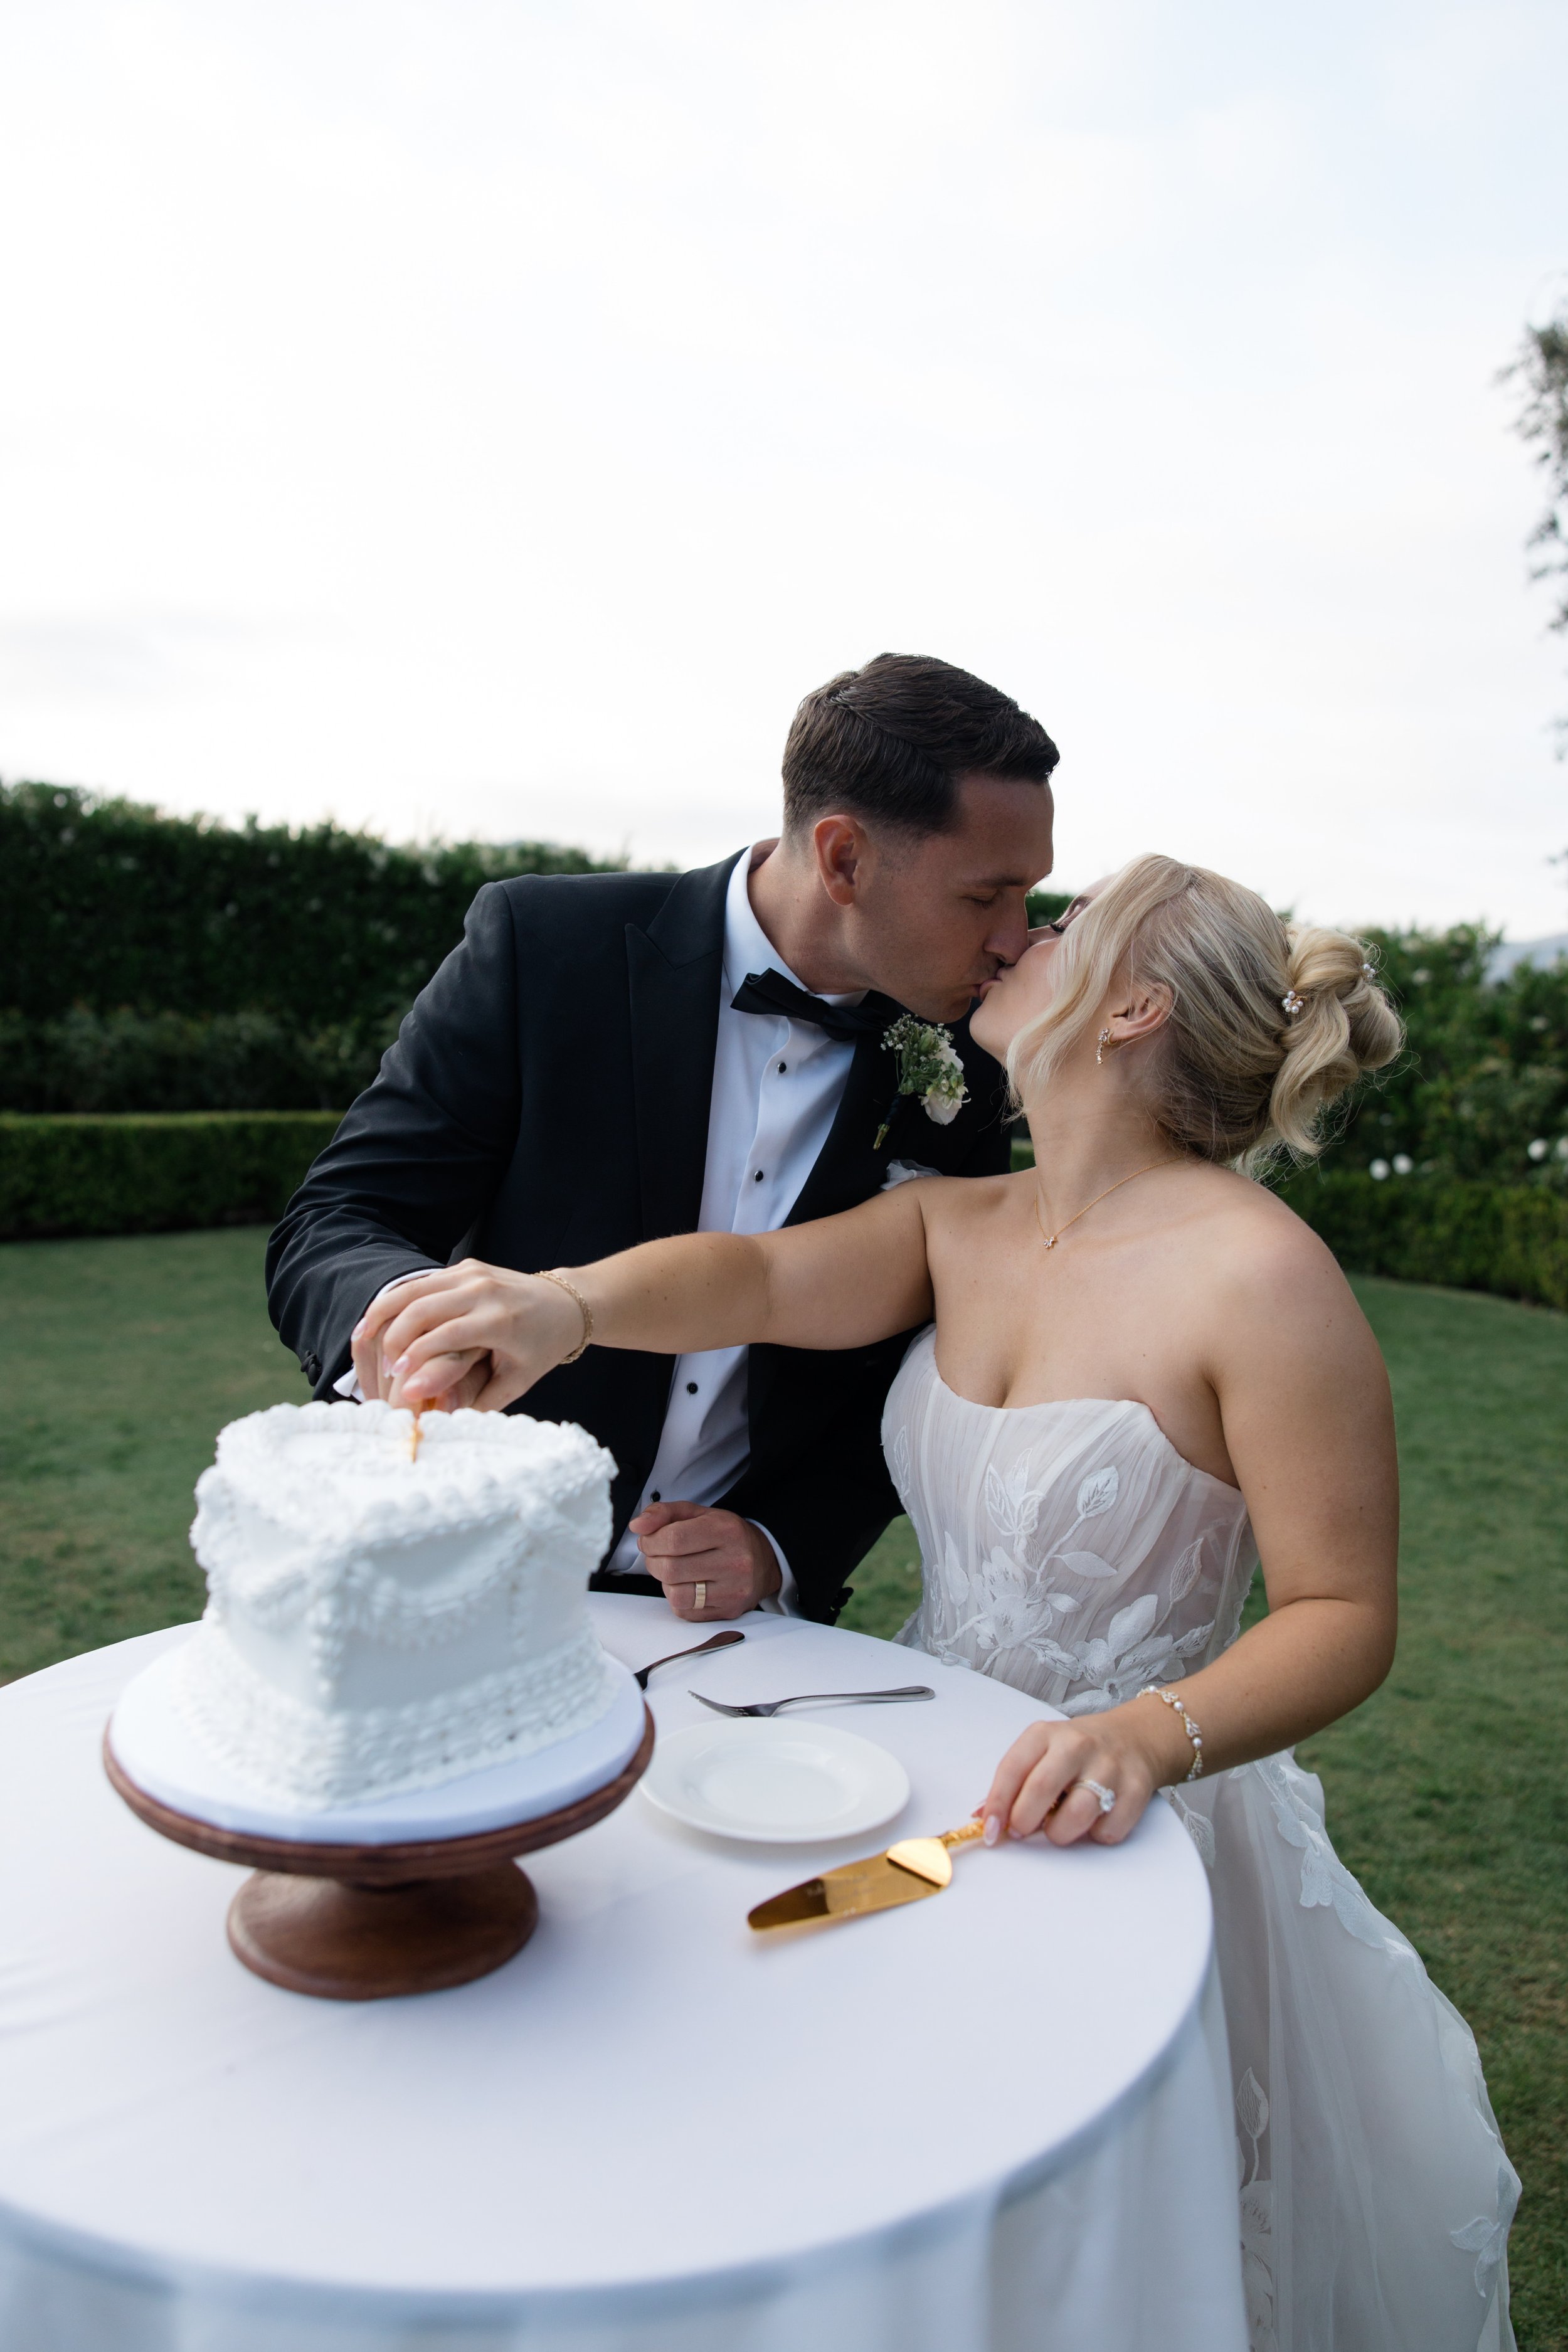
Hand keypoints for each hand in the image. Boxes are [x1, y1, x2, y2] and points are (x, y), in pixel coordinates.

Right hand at [351, 1260, 584, 1411]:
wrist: (567, 1304)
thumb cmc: (541, 1347)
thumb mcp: (519, 1380)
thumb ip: (481, 1401)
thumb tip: (438, 1420)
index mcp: (500, 1320)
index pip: (446, 1336)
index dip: (416, 1358)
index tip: (396, 1381)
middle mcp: (484, 1290)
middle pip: (422, 1308)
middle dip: (394, 1339)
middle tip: (382, 1369)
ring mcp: (473, 1273)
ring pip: (414, 1288)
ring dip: (384, 1313)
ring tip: (362, 1339)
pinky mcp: (465, 1267)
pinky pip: (421, 1281)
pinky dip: (396, 1299)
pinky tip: (377, 1320)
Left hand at [628, 1502, 782, 1619]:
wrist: (764, 1561)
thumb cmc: (725, 1536)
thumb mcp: (698, 1514)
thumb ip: (664, 1513)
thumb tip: (637, 1525)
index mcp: (726, 1530)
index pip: (674, 1538)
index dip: (650, 1541)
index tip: (648, 1540)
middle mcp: (734, 1561)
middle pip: (671, 1568)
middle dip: (653, 1561)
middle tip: (658, 1555)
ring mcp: (733, 1590)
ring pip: (676, 1594)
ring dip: (664, 1582)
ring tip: (672, 1571)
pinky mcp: (728, 1611)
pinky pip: (685, 1611)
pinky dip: (677, 1599)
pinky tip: (687, 1585)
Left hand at [977, 1698, 1191, 1848]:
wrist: (1133, 1738)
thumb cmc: (1075, 1751)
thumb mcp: (1040, 1751)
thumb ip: (1013, 1782)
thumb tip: (982, 1817)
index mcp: (1046, 1734)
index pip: (1012, 1768)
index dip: (997, 1804)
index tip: (990, 1830)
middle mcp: (1077, 1745)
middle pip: (1041, 1789)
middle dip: (1024, 1820)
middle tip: (1022, 1830)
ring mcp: (1109, 1767)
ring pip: (1077, 1815)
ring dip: (1060, 1833)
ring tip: (1059, 1826)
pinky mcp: (1136, 1790)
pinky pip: (1107, 1831)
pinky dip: (1095, 1835)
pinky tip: (1093, 1820)